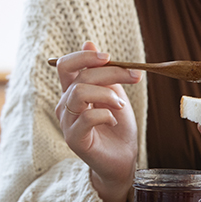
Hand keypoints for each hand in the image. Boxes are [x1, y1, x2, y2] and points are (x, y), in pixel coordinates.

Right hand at [54, 41, 140, 201]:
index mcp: (72, 91)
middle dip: (110, 72)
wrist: (123, 159)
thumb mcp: (114, 93)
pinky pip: (87, 117)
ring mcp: (67, 122)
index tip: (109, 57)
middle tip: (134, 77)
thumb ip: (102, 72)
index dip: (84, 56)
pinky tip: (113, 120)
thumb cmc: (118, 127)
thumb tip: (88, 42)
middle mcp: (65, 104)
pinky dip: (106, 115)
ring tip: (120, 104)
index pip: (65, 65)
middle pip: (79, 76)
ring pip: (79, 93)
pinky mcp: (74, 139)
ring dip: (107, 94)